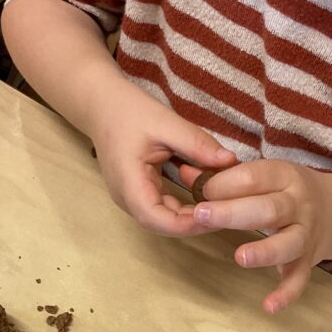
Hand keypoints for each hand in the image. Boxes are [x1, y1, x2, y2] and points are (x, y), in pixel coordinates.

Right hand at [89, 83, 236, 235]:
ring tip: (220, 206)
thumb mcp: (166, 123)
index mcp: (129, 184)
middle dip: (195, 223)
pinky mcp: (138, 194)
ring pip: (164, 220)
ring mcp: (131, 199)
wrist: (102, 106)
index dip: (188, 224)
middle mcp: (127, 199)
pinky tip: (204, 197)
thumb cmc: (128, 111)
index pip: (158, 219)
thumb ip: (197, 144)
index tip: (217, 214)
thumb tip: (230, 161)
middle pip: (163, 225)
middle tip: (227, 212)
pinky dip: (184, 206)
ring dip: (191, 217)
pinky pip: (163, 209)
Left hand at [180, 160, 331, 313]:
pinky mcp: (308, 261)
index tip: (200, 191)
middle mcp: (298, 204)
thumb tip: (184, 172)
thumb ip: (225, 177)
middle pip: (268, 209)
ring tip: (240, 257)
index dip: (224, 183)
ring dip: (264, 251)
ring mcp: (305, 234)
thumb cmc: (286, 191)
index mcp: (284, 176)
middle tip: (201, 215)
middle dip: (233, 212)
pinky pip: (299, 279)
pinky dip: (286, 294)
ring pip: (288, 243)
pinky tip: (269, 307)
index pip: (254, 177)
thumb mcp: (264, 175)